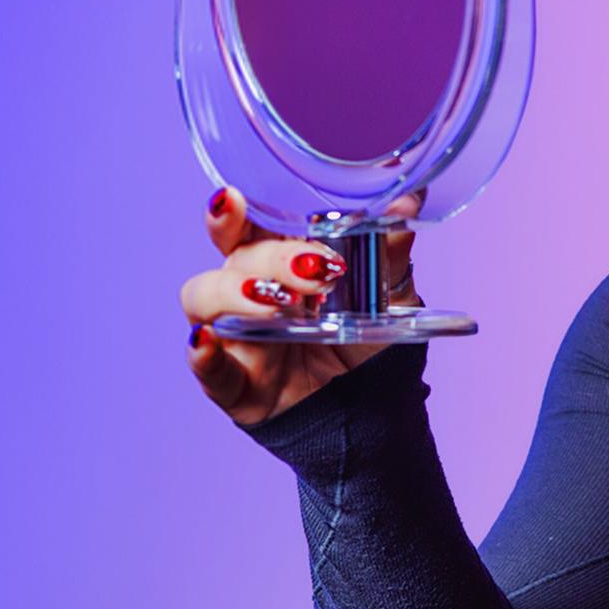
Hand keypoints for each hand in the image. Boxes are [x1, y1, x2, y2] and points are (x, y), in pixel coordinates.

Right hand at [180, 187, 424, 427]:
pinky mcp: (233, 383)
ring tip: (279, 305)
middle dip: (269, 256)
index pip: (246, 223)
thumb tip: (407, 202)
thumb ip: (390, 248)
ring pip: (204, 299)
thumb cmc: (366, 342)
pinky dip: (201, 355)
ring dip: (233, 294)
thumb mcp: (388, 295)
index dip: (233, 210)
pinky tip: (204, 343)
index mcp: (276, 259)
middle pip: (232, 256)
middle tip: (316, 269)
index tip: (234, 197)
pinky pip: (207, 368)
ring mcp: (235, 336)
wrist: (372, 410)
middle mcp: (246, 289)